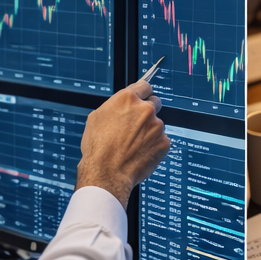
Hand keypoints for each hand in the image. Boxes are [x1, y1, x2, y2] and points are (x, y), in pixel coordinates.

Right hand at [75, 81, 170, 205]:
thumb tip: (121, 106)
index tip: (143, 98)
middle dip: (148, 111)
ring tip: (133, 145)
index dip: (142, 93)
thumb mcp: (96, 118)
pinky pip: (161, 140)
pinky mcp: (164, 142)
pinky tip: (140, 153)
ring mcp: (157, 126)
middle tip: (137, 125)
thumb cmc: (98, 148)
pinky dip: (153, 145)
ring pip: (156, 124)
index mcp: (127, 99)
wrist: (107, 173)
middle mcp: (145, 109)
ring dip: (149, 131)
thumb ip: (114, 106)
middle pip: (154, 103)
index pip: (144, 86)